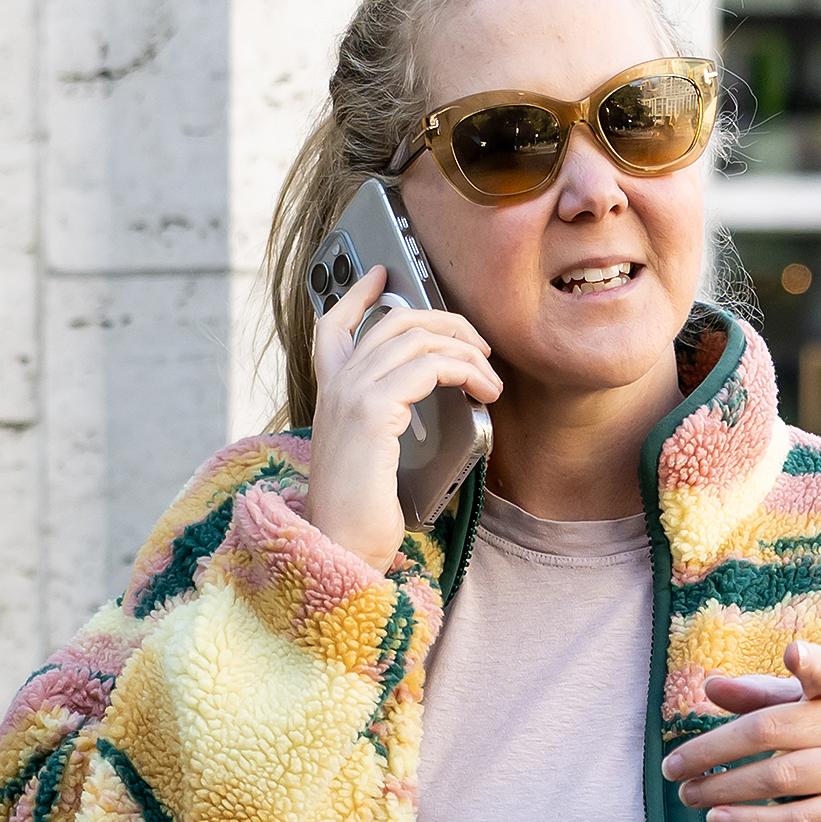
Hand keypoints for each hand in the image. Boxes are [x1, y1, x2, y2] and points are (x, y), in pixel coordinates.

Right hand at [306, 265, 502, 564]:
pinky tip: (482, 389)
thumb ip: (388, 418)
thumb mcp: (372, 454)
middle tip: (479, 344)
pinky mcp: (373, 409)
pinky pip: (429, 366)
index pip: (332, 326)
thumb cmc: (361, 512)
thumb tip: (432, 397)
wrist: (341, 546)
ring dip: (466, 350)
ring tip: (491, 377)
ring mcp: (351, 393)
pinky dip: (465, 370)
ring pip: (416, 337)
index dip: (358, 294)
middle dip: (445, 321)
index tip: (384, 275)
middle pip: (392, 321)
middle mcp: (335, 385)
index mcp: (329, 394)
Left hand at [660, 639, 820, 821]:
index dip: (813, 663)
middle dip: (715, 750)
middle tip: (671, 768)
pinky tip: (719, 819)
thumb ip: (763, 695)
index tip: (793, 654)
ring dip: (726, 789)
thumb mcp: (816, 704)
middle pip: (775, 732)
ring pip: (783, 779)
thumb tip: (712, 686)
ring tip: (688, 795)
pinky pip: (801, 819)